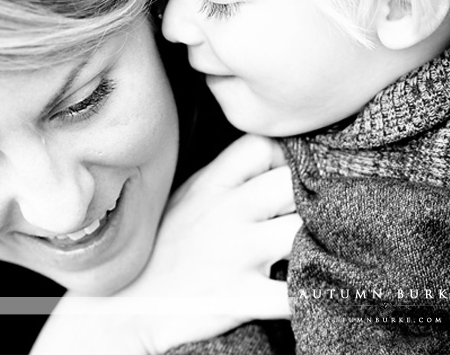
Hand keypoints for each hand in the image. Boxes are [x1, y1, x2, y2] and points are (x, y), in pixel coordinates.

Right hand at [32, 135, 300, 354]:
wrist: (126, 305)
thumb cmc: (160, 249)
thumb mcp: (185, 198)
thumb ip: (223, 177)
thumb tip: (268, 157)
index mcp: (212, 184)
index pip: (264, 146)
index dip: (285, 155)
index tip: (292, 173)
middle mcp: (228, 212)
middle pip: (293, 183)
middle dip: (313, 194)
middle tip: (317, 211)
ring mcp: (236, 253)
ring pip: (302, 231)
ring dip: (322, 239)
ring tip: (323, 247)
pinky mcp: (240, 296)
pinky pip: (292, 294)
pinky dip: (311, 293)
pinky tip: (313, 289)